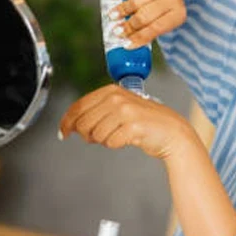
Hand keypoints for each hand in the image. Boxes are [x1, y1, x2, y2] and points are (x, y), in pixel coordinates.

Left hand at [58, 85, 195, 159]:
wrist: (172, 132)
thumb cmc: (146, 122)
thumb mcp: (120, 107)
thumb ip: (98, 110)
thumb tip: (71, 124)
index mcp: (111, 91)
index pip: (79, 106)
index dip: (66, 121)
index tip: (62, 132)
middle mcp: (117, 98)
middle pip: (83, 123)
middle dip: (87, 135)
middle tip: (98, 138)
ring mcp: (126, 111)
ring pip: (96, 134)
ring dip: (104, 140)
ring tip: (117, 136)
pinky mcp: (133, 126)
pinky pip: (111, 143)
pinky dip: (116, 145)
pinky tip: (126, 139)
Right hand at [109, 0, 185, 48]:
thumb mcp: (165, 14)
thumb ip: (152, 27)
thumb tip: (128, 45)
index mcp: (178, 14)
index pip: (156, 29)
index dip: (139, 38)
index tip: (125, 45)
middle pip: (145, 17)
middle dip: (128, 26)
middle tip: (116, 31)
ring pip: (137, 2)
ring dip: (121, 10)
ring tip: (111, 16)